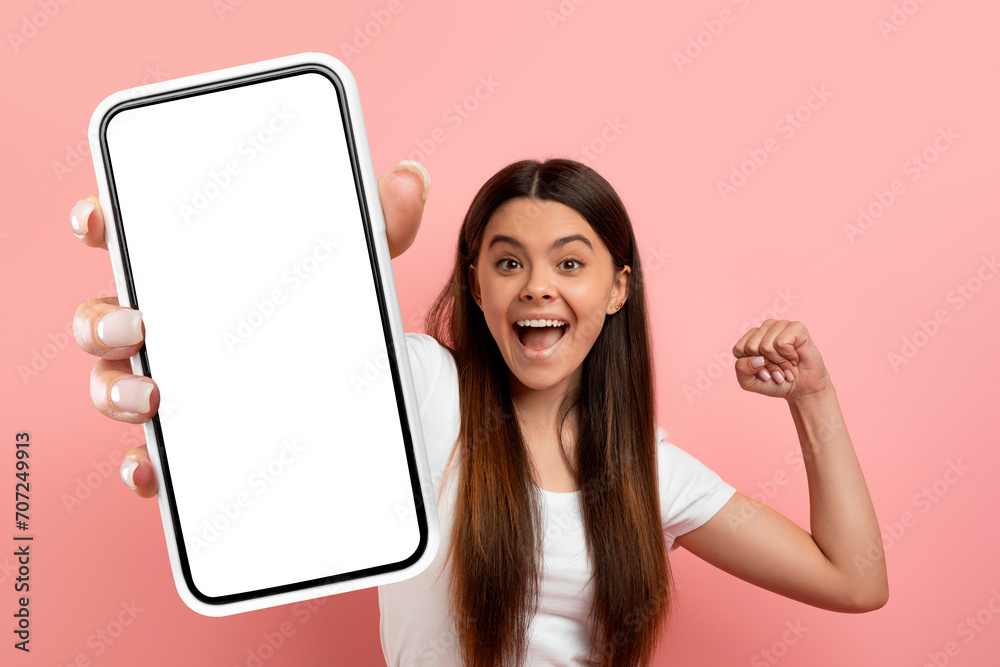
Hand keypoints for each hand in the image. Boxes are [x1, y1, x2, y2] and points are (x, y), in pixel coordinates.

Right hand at [71, 160, 430, 497]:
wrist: (346, 384)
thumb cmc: (324, 306)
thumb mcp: (354, 264)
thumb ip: (378, 222)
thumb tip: (413, 178)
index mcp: (190, 271)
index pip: (128, 237)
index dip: (100, 222)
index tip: (97, 220)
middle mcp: (163, 326)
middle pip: (102, 317)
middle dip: (101, 320)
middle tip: (138, 326)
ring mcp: (165, 382)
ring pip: (110, 385)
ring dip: (113, 392)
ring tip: (153, 399)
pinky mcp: (184, 438)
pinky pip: (149, 456)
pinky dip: (143, 465)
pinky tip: (153, 471)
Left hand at [731, 319, 830, 401]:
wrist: (803, 389)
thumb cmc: (775, 382)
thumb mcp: (749, 382)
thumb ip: (742, 370)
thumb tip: (755, 358)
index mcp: (750, 338)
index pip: (738, 349)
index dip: (751, 366)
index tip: (763, 371)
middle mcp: (764, 328)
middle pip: (751, 347)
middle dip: (766, 365)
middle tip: (778, 369)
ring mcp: (780, 325)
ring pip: (766, 346)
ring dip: (778, 363)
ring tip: (787, 365)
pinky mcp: (797, 327)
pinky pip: (781, 343)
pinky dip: (788, 357)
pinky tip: (795, 358)